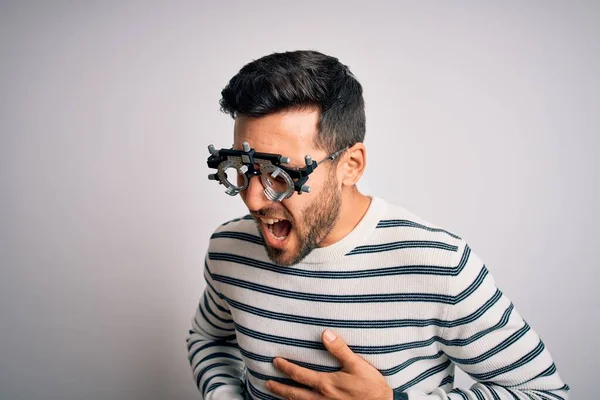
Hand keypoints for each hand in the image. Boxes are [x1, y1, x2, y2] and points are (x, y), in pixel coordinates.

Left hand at [266, 329, 392, 399]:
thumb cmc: (371, 386)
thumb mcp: (357, 364)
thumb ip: (340, 349)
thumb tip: (325, 333)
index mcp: (326, 384)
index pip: (299, 375)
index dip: (286, 368)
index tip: (275, 362)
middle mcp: (321, 398)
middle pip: (294, 394)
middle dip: (279, 387)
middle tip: (267, 383)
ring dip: (286, 399)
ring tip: (276, 394)